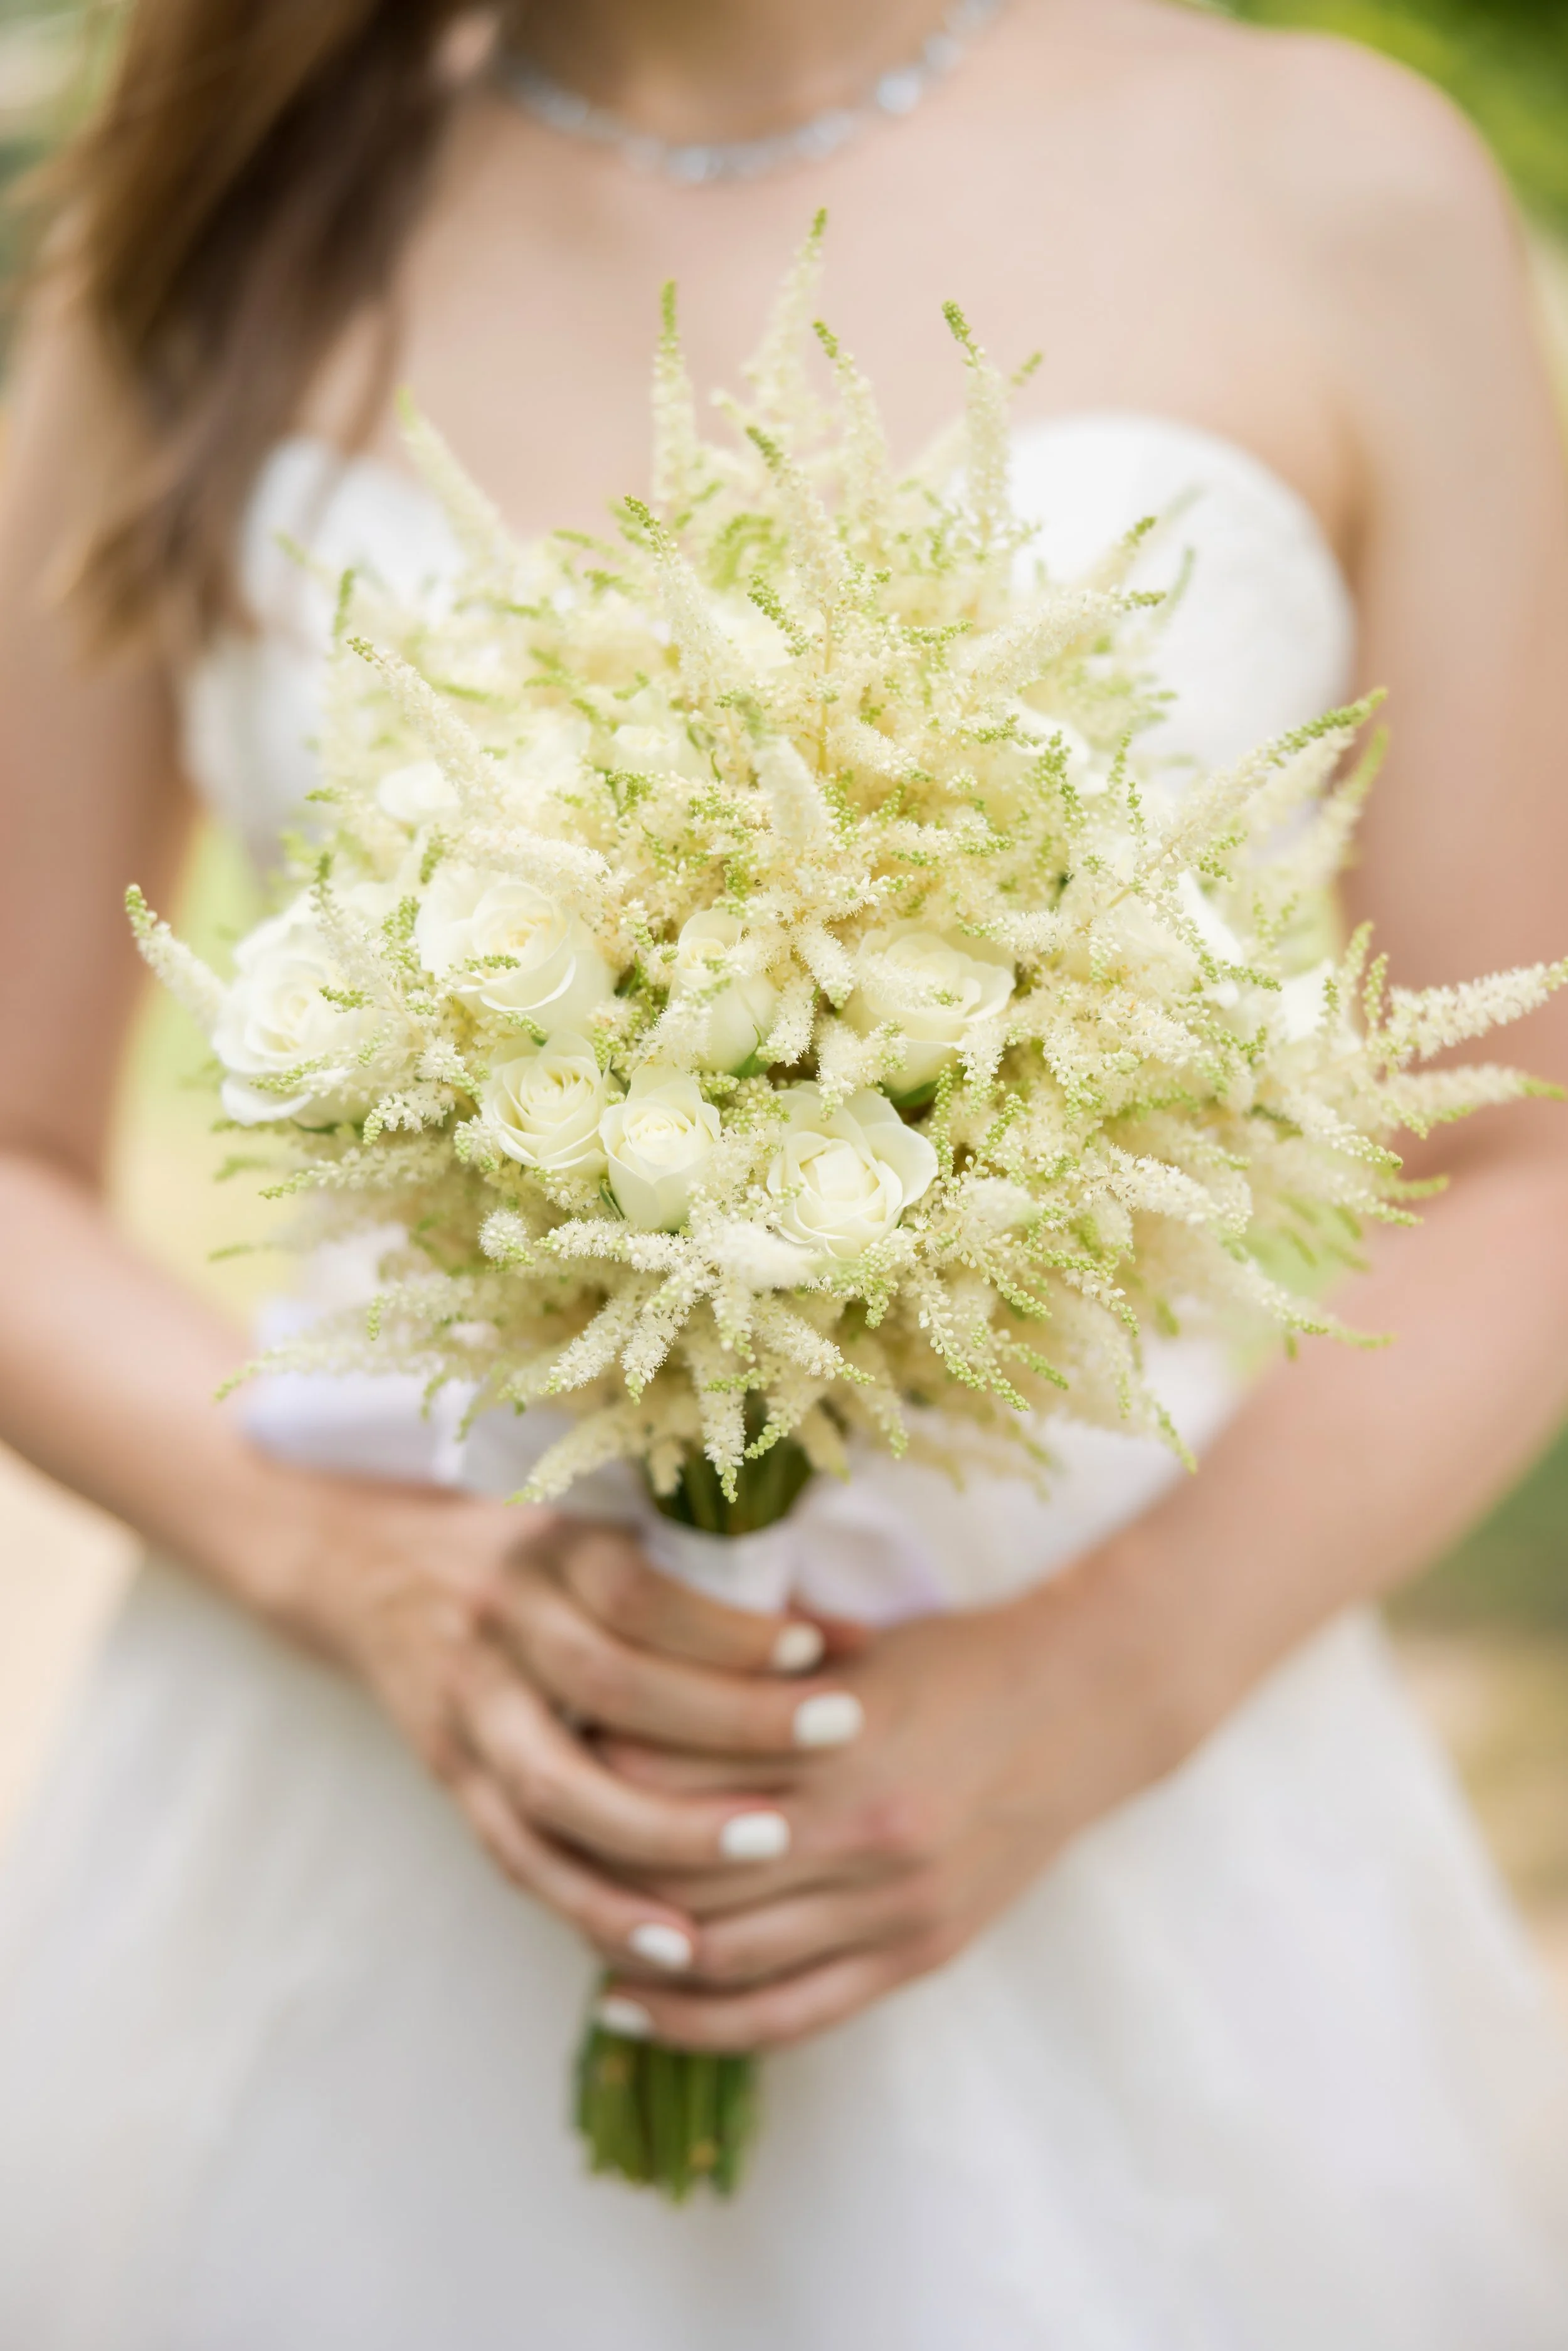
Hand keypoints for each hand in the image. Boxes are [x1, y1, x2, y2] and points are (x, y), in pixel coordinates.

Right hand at [261, 1469, 859, 1973]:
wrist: (369, 1573)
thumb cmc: (533, 1554)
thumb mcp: (605, 1536)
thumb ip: (714, 1579)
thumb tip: (859, 1634)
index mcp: (550, 1553)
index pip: (645, 1590)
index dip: (733, 1623)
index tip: (824, 1650)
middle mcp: (502, 1628)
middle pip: (613, 1685)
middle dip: (730, 1719)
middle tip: (837, 1737)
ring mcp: (469, 1712)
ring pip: (561, 1789)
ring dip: (667, 1831)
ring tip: (771, 1846)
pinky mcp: (451, 1783)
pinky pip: (523, 1859)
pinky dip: (597, 1907)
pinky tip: (677, 1945)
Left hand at [589, 1543, 1209, 2049]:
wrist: (1082, 1706)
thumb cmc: (952, 1657)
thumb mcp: (850, 1644)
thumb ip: (748, 1677)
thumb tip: (623, 1699)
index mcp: (839, 1732)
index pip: (677, 1769)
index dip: (601, 1768)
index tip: (555, 1753)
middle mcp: (864, 1827)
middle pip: (687, 1868)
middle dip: (600, 1864)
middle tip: (544, 1845)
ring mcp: (895, 1903)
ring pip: (728, 1953)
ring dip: (636, 1950)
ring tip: (574, 1928)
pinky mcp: (919, 1953)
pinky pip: (792, 2013)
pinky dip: (703, 2021)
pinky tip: (635, 2005)